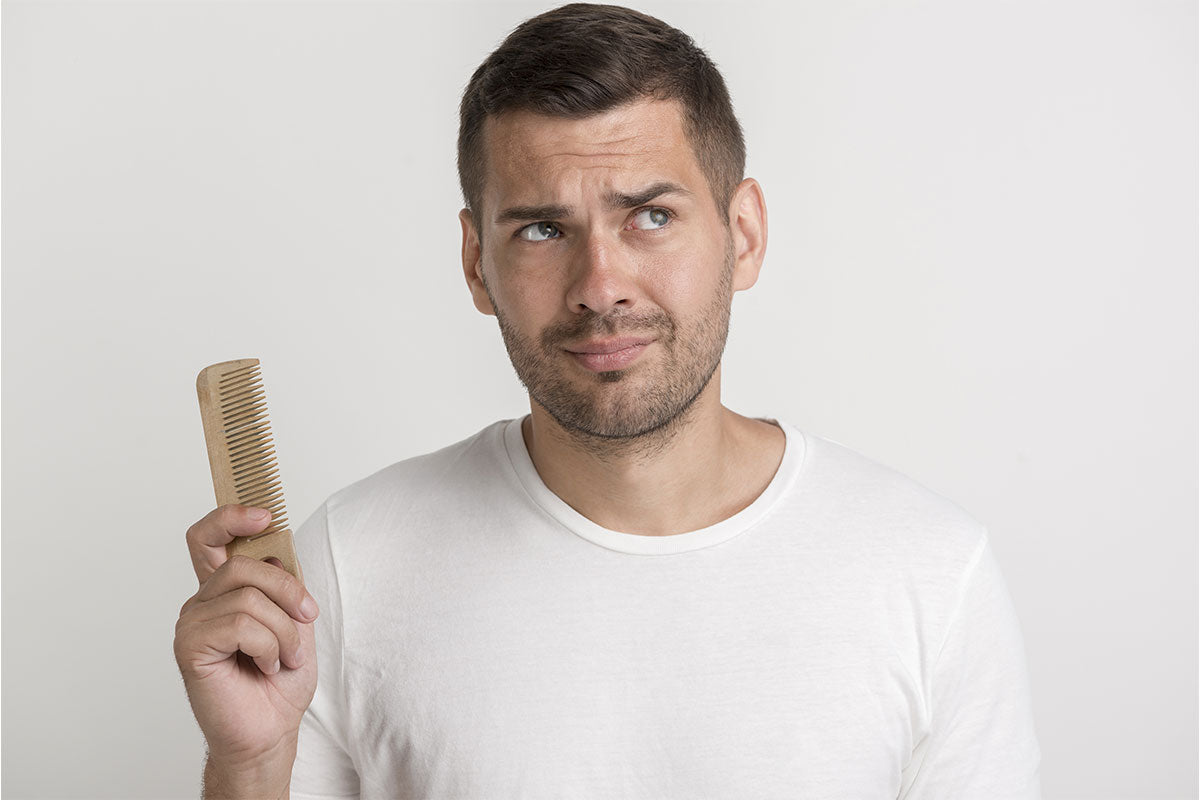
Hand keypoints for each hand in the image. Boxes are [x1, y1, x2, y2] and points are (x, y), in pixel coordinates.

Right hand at [174, 504, 318, 773]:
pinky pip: (241, 625)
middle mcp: (202, 601)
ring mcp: (192, 623)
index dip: (230, 517)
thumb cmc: (281, 678)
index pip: (210, 538)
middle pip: (243, 563)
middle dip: (287, 589)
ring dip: (284, 630)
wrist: (270, 729)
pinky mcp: (190, 646)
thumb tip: (276, 545)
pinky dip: (269, 647)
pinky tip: (266, 667)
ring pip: (249, 598)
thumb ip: (282, 580)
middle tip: (307, 616)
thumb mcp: (294, 617)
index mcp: (224, 590)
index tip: (266, 515)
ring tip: (286, 658)